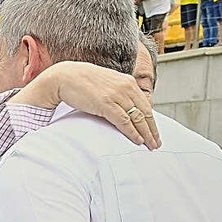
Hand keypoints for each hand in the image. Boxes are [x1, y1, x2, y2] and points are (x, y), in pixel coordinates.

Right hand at [13, 61, 157, 149]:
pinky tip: (137, 140)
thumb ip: (117, 93)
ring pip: (138, 118)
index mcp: (128, 82)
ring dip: (146, 133)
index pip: (145, 104)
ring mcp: (117, 96)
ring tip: (150, 145)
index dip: (152, 120)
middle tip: (156, 143)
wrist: (65, 77)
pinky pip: (124, 121)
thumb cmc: (82, 82)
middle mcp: (126, 88)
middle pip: (146, 112)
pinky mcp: (106, 104)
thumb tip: (123, 107)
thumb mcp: (106, 84)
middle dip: (152, 130)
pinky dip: (132, 132)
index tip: (154, 132)